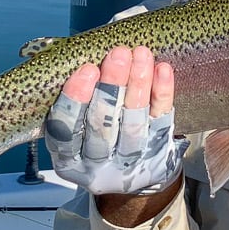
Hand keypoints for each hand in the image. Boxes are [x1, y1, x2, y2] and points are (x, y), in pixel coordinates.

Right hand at [44, 46, 185, 194]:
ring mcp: (130, 162)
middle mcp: (97, 166)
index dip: (75, 100)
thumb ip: (76, 104)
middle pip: (104, 124)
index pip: (65, 131)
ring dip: (138, 85)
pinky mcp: (157, 154)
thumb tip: (85, 59)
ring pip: (134, 122)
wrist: (133, 175)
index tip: (86, 69)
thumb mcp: (76, 131)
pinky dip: (162, 94)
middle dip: (111, 85)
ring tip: (141, 55)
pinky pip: (161, 122)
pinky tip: (162, 70)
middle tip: (118, 54)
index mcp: (69, 161)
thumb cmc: (95, 139)